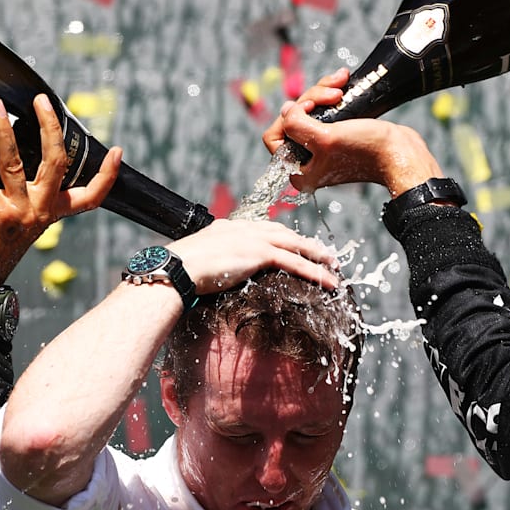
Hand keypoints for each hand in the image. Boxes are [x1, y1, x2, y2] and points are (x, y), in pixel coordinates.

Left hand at [0, 94, 119, 301]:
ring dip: (3, 130)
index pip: (90, 197)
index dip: (107, 176)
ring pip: (15, 162)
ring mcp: (20, 212)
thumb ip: (24, 193)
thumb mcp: (21, 219)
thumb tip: (13, 154)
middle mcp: (40, 210)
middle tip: (42, 100)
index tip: (118, 152)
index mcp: (52, 213)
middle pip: (57, 163)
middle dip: (51, 127)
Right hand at [166, 219, 340, 294]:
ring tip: (333, 266)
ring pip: (294, 245)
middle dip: (304, 242)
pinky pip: (295, 262)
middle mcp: (243, 228)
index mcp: (227, 228)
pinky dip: (314, 271)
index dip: (281, 237)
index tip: (293, 244)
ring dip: (317, 255)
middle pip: (283, 232)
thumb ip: (208, 263)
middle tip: (322, 253)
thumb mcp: (195, 262)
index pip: (262, 229)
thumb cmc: (178, 271)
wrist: (176, 269)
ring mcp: (253, 238)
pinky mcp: (259, 254)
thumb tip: (206, 276)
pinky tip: (328, 280)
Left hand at [264, 69, 444, 197]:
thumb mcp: (324, 138)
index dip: (289, 117)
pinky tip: (344, 80)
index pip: (274, 137)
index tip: (311, 109)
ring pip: (309, 109)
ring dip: (322, 91)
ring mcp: (323, 148)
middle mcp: (308, 162)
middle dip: (311, 99)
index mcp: (300, 171)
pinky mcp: (339, 134)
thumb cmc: (366, 151)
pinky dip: (331, 93)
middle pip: (293, 119)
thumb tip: (286, 110)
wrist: (401, 152)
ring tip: (341, 83)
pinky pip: (325, 108)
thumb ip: (295, 125)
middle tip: (333, 94)